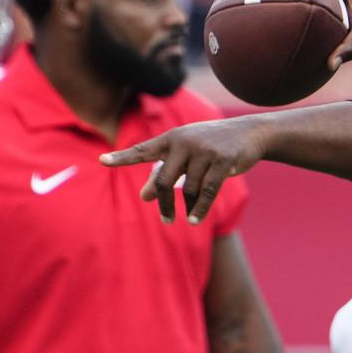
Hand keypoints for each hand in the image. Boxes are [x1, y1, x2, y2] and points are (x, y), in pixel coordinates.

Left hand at [100, 116, 264, 223]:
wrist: (249, 132)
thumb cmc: (212, 145)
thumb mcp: (186, 155)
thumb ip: (165, 172)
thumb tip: (144, 196)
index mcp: (172, 138)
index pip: (143, 150)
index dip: (122, 157)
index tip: (102, 160)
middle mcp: (185, 142)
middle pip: (164, 179)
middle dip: (164, 202)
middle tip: (166, 219)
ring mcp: (205, 151)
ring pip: (189, 188)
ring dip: (189, 206)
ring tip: (190, 217)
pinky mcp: (223, 161)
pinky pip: (207, 191)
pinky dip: (200, 209)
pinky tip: (195, 220)